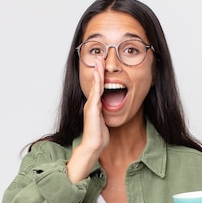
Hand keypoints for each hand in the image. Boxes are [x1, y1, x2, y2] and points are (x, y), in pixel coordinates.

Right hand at [66, 59, 108, 182]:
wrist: (93, 145)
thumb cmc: (99, 136)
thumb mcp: (104, 121)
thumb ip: (105, 113)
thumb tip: (110, 108)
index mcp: (94, 105)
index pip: (98, 87)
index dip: (99, 75)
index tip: (101, 65)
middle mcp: (91, 103)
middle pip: (95, 83)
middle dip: (97, 69)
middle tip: (99, 57)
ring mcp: (91, 106)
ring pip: (95, 85)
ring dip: (97, 72)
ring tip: (98, 61)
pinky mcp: (93, 109)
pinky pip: (96, 93)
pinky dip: (97, 83)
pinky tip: (99, 76)